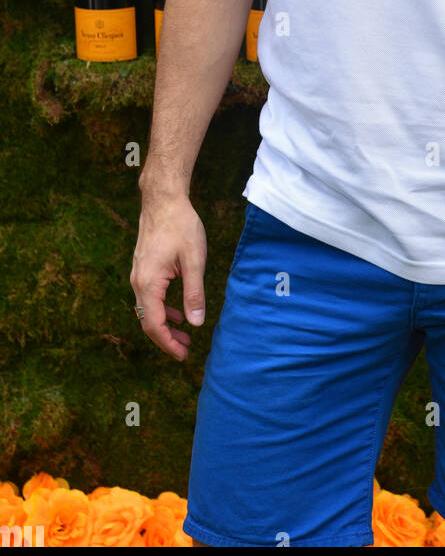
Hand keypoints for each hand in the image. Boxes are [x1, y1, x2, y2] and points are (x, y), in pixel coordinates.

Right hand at [130, 191, 207, 360]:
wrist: (163, 199)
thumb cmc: (181, 226)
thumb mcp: (194, 260)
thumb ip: (194, 293)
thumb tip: (196, 323)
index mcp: (149, 283)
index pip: (154, 324)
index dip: (168, 343)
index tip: (183, 355)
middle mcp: (138, 282)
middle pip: (148, 320)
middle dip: (167, 338)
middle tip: (186, 350)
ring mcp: (138, 274)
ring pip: (148, 309)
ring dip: (165, 324)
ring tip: (185, 334)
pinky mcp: (143, 268)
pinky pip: (149, 296)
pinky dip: (163, 308)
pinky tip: (178, 311)